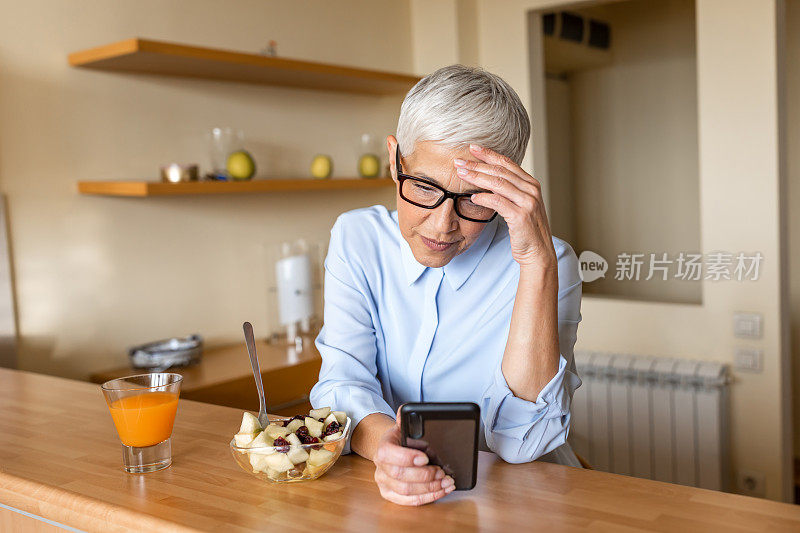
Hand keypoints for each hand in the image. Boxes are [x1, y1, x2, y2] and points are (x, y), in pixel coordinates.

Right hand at [373, 415, 454, 505]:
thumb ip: (405, 419)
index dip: (407, 457)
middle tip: (442, 472)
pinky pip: (408, 502)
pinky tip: (441, 491)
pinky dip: (428, 498)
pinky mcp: (390, 495)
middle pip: (400, 475)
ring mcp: (384, 482)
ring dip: (430, 488)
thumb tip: (404, 411)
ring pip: (406, 491)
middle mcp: (380, 467)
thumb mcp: (402, 428)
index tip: (425, 458)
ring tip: (446, 482)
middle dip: (425, 475)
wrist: (390, 451)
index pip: (389, 454)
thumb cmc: (400, 441)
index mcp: (382, 448)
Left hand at [455, 145, 556, 269]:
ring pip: (498, 183)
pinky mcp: (521, 216)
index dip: (489, 154)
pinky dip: (484, 197)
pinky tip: (472, 196)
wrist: (538, 252)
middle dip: (478, 164)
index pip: (507, 163)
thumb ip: (508, 192)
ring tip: (461, 174)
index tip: (472, 148)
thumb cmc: (525, 231)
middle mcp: (531, 190)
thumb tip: (485, 181)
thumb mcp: (519, 206)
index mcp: (531, 184)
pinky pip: (498, 202)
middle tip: (459, 161)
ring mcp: (528, 202)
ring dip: (477, 177)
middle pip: (500, 171)